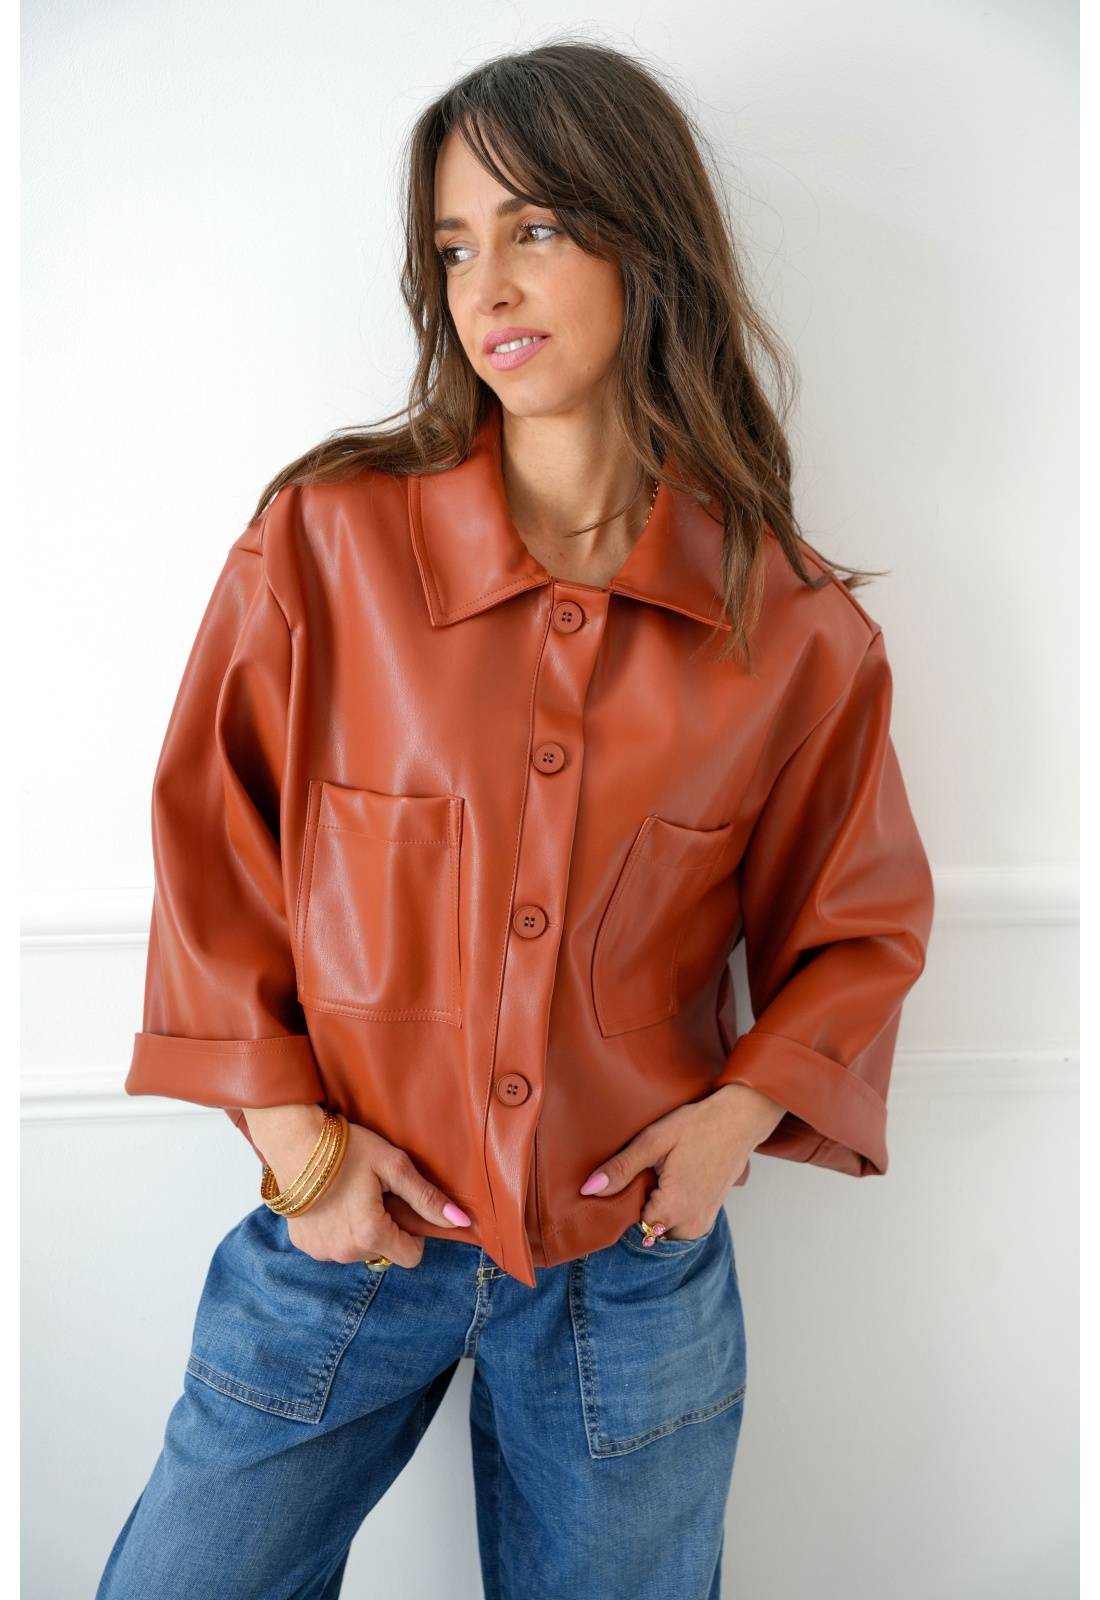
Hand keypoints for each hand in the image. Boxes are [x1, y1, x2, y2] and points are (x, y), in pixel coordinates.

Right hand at [244, 1104, 471, 1267]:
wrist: (293, 1140)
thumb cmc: (347, 1148)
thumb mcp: (394, 1166)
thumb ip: (427, 1198)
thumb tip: (462, 1222)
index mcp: (371, 1234)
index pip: (411, 1257)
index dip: (414, 1233)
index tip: (402, 1207)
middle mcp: (345, 1252)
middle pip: (383, 1251)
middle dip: (385, 1227)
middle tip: (373, 1192)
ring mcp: (321, 1251)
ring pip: (357, 1249)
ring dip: (360, 1229)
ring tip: (350, 1194)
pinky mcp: (302, 1244)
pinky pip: (331, 1245)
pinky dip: (336, 1229)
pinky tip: (330, 1201)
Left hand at [577, 1084, 786, 1241]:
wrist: (739, 1120)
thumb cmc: (697, 1126)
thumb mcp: (653, 1141)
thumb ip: (621, 1169)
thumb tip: (588, 1190)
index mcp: (673, 1209)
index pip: (631, 1223)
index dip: (626, 1201)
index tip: (632, 1178)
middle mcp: (689, 1225)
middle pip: (646, 1229)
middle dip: (641, 1206)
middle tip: (649, 1173)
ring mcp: (702, 1224)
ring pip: (662, 1229)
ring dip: (656, 1209)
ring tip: (661, 1175)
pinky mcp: (709, 1218)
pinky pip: (678, 1225)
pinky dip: (671, 1209)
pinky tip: (674, 1180)